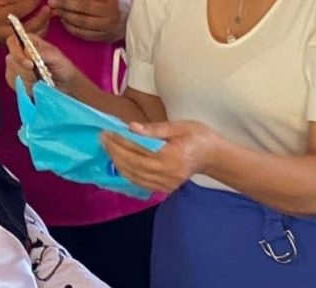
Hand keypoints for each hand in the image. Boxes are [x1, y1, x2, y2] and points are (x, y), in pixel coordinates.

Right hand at [0, 0, 49, 43]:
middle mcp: (1, 33)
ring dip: (42, 26)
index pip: (18, 12)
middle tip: (47, 6)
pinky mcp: (9, 45)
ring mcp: (5, 41)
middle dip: (41, 18)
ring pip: (30, 37)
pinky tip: (41, 22)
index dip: (31, 3)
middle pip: (28, 28)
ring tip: (46, 13)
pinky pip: (27, 40)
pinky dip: (37, 32)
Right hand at [5, 33, 79, 94]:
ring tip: (42, 81)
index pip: (12, 42)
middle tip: (41, 76)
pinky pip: (14, 85)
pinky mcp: (15, 81)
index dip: (17, 52)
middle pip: (11, 60)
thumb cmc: (63, 68)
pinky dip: (26, 88)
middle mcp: (19, 52)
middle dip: (26, 72)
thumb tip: (26, 52)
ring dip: (28, 81)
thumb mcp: (57, 58)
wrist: (67, 87)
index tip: (30, 65)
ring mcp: (16, 67)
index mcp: (29, 42)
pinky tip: (36, 87)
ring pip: (12, 74)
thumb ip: (43, 53)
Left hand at [48, 0, 130, 41]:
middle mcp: (110, 11)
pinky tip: (65, 21)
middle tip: (51, 2)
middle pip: (83, 7)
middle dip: (64, 4)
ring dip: (66, 16)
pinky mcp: (104, 37)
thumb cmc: (115, 1)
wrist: (133, 19)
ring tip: (56, 11)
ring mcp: (107, 26)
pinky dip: (71, 27)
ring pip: (82, 22)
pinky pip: (84, 33)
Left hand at [101, 120, 219, 193]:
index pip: (138, 151)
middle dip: (115, 151)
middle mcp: (167, 174)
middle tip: (102, 138)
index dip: (120, 142)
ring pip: (134, 176)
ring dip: (117, 162)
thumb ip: (155, 129)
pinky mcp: (164, 189)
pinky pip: (140, 182)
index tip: (107, 132)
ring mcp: (166, 185)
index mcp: (172, 157)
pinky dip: (126, 172)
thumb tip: (131, 128)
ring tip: (107, 147)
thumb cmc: (197, 136)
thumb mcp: (179, 126)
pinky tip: (118, 161)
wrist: (213, 156)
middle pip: (133, 165)